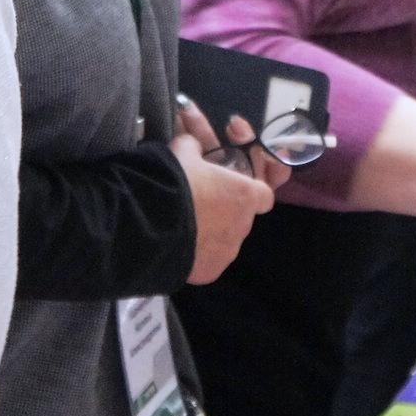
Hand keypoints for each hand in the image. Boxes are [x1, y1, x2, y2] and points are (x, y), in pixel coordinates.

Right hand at [170, 102, 280, 283]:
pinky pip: (207, 258)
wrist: (151, 224)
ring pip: (225, 239)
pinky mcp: (210, 272)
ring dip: (210, 229)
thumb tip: (192, 143)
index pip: (264, 193)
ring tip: (183, 221)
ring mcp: (228, 252)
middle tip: (198, 198)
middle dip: (224, 207)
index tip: (234, 184)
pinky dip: (197, 251)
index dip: (252, 188)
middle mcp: (243, 226)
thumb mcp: (183, 151)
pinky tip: (178, 241)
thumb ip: (193, 145)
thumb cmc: (175, 182)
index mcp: (245, 195)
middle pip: (240, 216)